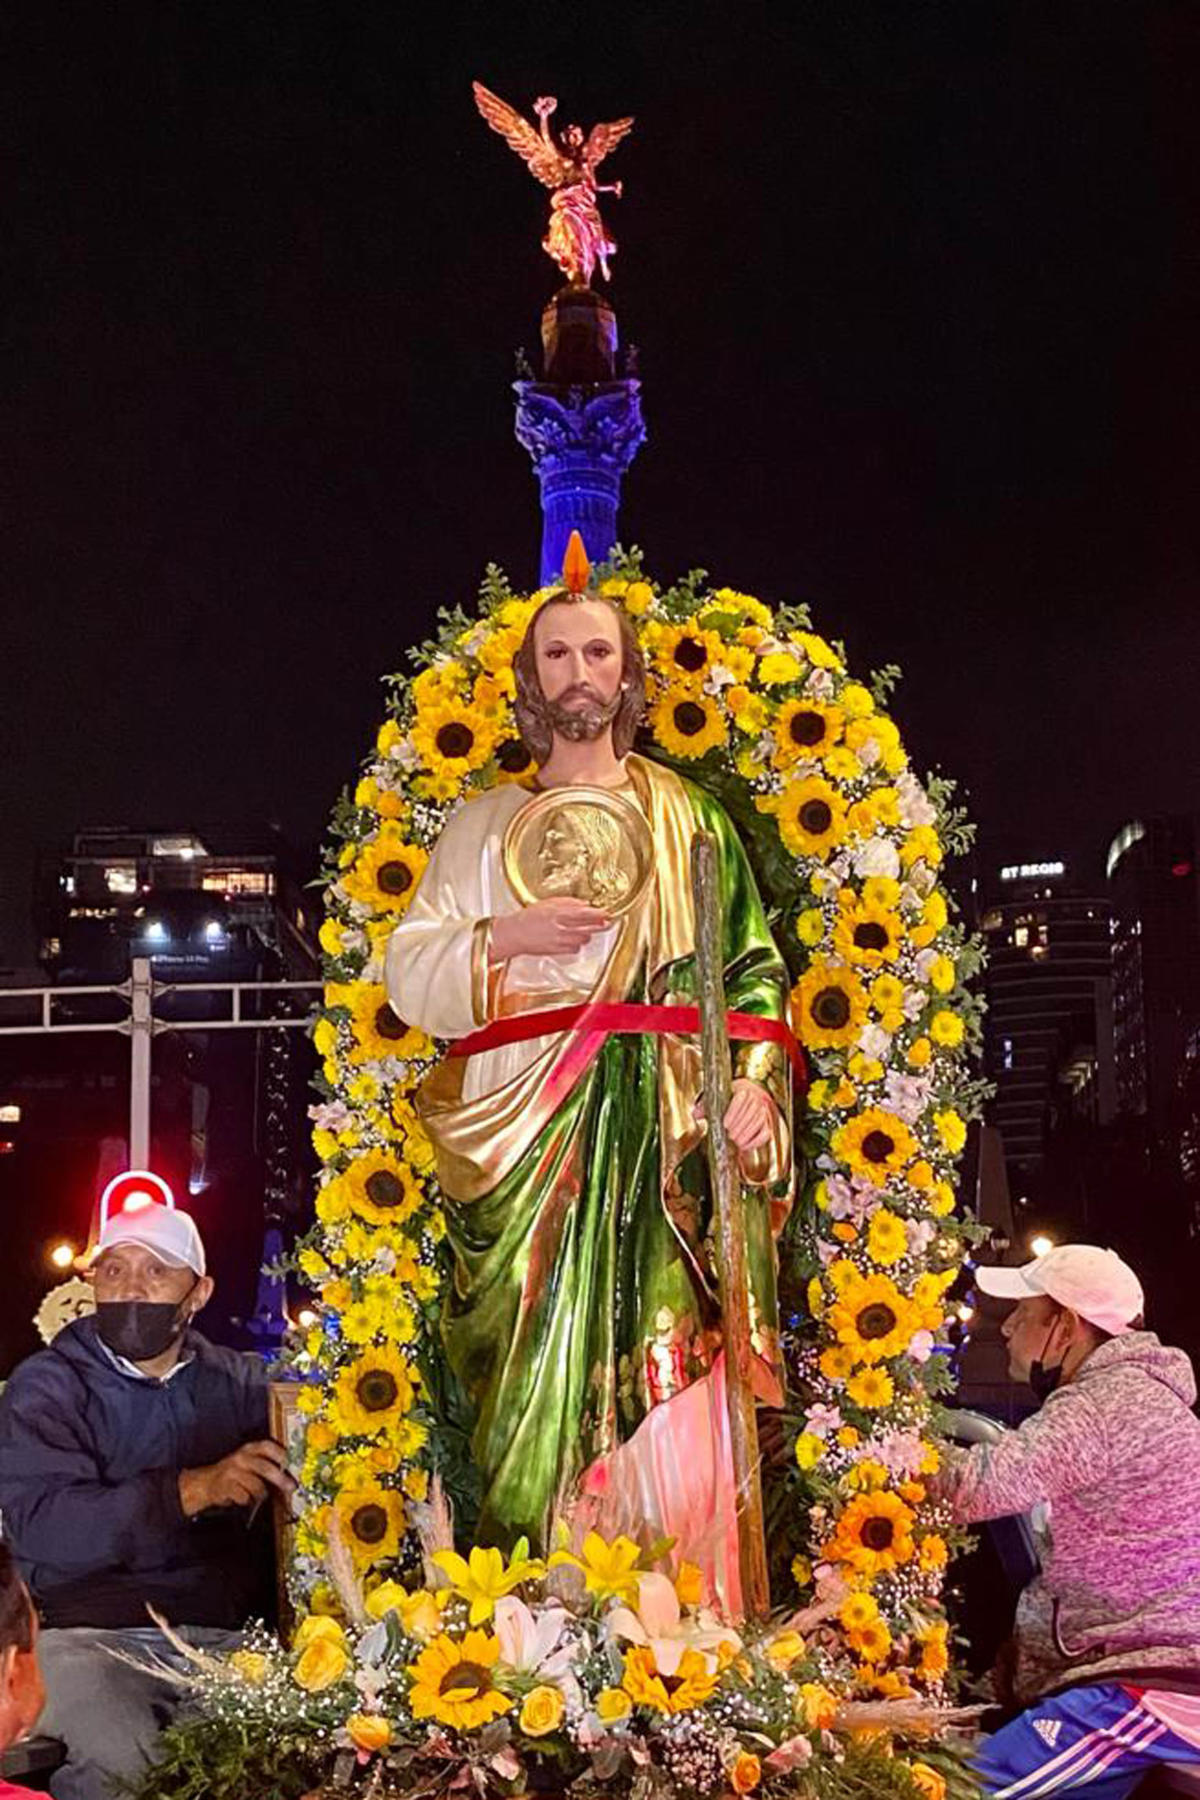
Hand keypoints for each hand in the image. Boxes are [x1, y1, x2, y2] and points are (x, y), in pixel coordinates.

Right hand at [178, 1439, 294, 1516]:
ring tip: (257, 1496)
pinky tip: (243, 1499)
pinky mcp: (225, 1486)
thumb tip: (290, 1475)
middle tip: (291, 1487)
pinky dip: (247, 1501)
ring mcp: (232, 1471)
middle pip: (265, 1468)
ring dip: (261, 1495)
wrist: (205, 1483)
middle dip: (281, 1479)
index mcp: (249, 1449)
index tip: (294, 1464)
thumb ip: (267, 1465)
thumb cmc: (234, 1473)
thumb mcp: (249, 1462)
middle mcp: (241, 1457)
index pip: (268, 1447)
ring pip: (257, 1486)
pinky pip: (245, 1497)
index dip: (282, 1454)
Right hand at [489, 899, 611, 962]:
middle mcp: (562, 928)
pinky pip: (575, 949)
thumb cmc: (529, 918)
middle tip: (604, 922)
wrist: (515, 934)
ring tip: (580, 930)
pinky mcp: (558, 952)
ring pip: (584, 940)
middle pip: (589, 928)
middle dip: (599, 926)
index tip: (607, 914)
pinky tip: (570, 939)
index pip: (587, 914)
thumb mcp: (549, 903)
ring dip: (586, 935)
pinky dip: (576, 945)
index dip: (600, 915)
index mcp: (560, 913)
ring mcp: (561, 941)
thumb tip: (585, 905)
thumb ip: (569, 903)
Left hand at [695, 1079, 777, 1152]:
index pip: (741, 1098)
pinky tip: (744, 1147)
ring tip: (736, 1142)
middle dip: (740, 1126)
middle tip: (730, 1135)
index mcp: (742, 1089)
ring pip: (759, 1122)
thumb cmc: (729, 1098)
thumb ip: (706, 1106)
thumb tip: (695, 1113)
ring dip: (747, 1134)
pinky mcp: (767, 1123)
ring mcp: (763, 1111)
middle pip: (752, 1112)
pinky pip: (765, 1133)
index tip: (725, 1124)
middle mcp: (756, 1098)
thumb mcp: (717, 1098)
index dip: (734, 1112)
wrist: (748, 1095)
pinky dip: (756, 1141)